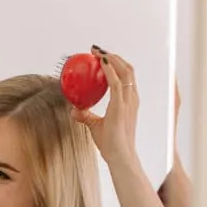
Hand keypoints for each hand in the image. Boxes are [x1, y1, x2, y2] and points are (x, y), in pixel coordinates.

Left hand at [71, 47, 140, 168]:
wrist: (119, 156)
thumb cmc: (110, 144)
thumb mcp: (95, 126)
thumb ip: (86, 116)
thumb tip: (74, 110)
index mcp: (129, 102)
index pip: (127, 77)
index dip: (116, 64)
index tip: (102, 57)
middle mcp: (132, 98)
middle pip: (127, 69)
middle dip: (114, 56)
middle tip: (97, 50)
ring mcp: (129, 101)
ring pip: (124, 71)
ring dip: (111, 58)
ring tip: (97, 51)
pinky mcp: (121, 106)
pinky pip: (116, 83)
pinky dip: (109, 69)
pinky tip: (100, 62)